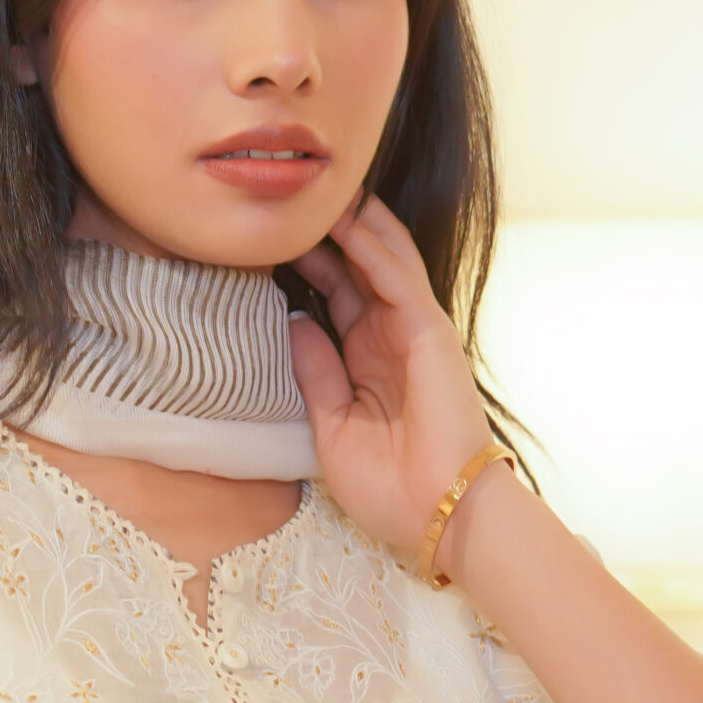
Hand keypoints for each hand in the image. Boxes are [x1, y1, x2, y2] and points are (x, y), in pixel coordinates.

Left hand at [286, 193, 496, 560]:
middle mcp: (389, 339)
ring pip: (380, 260)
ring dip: (352, 224)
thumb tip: (291, 321)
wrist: (436, 513)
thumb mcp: (331, 427)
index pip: (333, 297)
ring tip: (318, 188)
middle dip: (325, 232)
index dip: (304, 265)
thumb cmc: (390, 487)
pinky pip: (397, 278)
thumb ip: (314, 373)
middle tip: (289, 197)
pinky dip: (372, 247)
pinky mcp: (429, 332)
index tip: (266, 238)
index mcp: (366, 360)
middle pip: (354, 269)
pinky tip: (347, 221)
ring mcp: (412, 331)